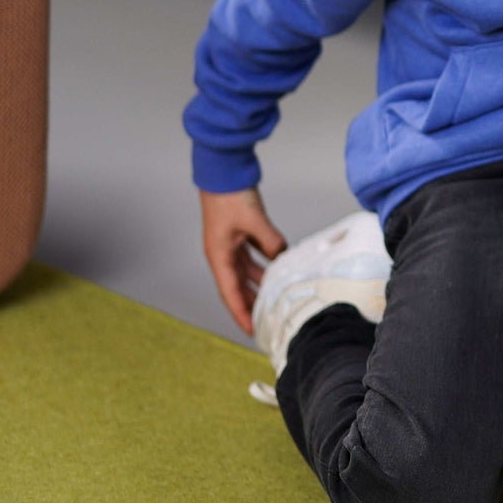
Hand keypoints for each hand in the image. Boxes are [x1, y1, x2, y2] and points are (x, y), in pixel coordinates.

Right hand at [199, 186, 288, 335]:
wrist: (223, 172)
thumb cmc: (229, 195)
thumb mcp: (253, 220)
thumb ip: (270, 241)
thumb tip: (283, 257)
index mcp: (219, 256)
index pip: (231, 293)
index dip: (241, 313)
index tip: (251, 330)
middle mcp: (223, 254)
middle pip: (238, 286)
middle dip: (251, 304)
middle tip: (267, 319)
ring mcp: (230, 244)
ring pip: (246, 272)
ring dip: (260, 284)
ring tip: (276, 298)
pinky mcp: (239, 234)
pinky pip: (253, 256)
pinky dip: (265, 264)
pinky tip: (279, 269)